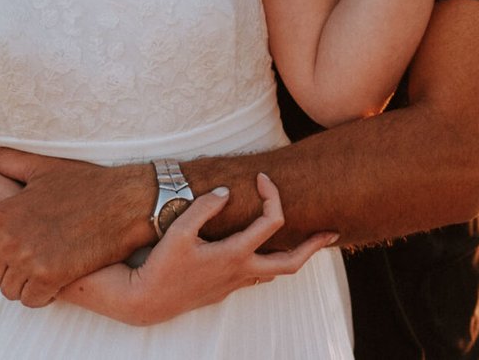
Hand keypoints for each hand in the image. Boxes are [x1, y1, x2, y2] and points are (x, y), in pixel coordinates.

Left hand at [0, 147, 154, 306]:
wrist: (126, 202)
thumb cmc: (84, 183)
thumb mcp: (40, 167)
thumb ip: (1, 160)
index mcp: (2, 214)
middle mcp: (10, 239)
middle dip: (7, 269)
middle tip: (30, 258)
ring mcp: (29, 260)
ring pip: (9, 290)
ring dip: (24, 284)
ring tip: (43, 267)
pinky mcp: (52, 277)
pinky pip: (31, 301)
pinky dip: (41, 295)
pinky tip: (56, 278)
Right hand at [63, 173, 338, 325]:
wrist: (147, 301)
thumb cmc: (161, 265)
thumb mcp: (179, 231)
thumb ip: (204, 208)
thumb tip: (226, 193)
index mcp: (234, 254)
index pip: (271, 221)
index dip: (272, 195)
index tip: (261, 177)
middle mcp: (242, 272)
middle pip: (291, 262)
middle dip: (314, 246)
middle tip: (331, 232)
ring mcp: (235, 284)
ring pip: (277, 273)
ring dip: (294, 256)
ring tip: (307, 242)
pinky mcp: (226, 289)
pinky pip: (259, 276)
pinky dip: (272, 262)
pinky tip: (267, 253)